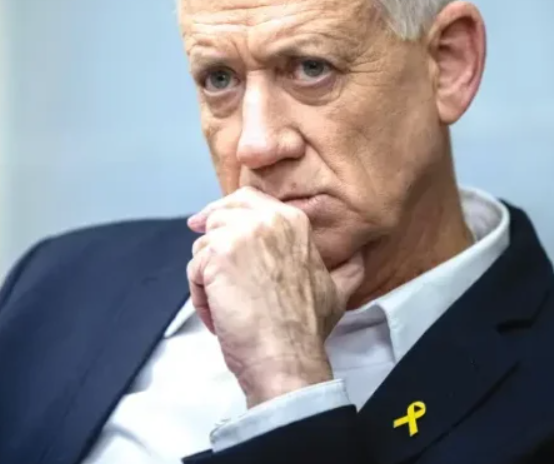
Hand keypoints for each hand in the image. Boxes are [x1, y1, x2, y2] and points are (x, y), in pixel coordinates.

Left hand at [186, 187, 364, 406]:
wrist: (286, 355)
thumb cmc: (306, 329)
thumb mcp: (337, 290)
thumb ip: (346, 268)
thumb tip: (359, 257)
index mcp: (293, 220)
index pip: (247, 199)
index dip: (226, 212)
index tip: (209, 225)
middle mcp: (267, 219)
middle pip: (220, 215)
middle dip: (210, 238)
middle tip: (204, 261)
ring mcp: (241, 234)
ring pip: (203, 245)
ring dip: (206, 277)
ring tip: (225, 306)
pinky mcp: (218, 255)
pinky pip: (194, 269)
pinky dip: (200, 295)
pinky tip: (218, 316)